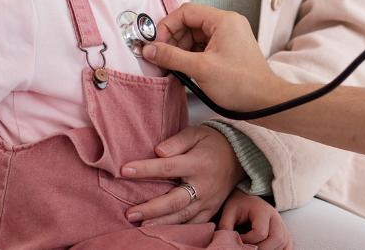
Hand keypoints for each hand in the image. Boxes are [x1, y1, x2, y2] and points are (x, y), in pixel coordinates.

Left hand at [121, 125, 243, 224]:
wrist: (240, 156)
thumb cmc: (212, 143)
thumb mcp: (196, 133)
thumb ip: (177, 141)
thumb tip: (158, 151)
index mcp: (197, 163)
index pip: (167, 167)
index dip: (145, 169)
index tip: (123, 170)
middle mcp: (203, 185)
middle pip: (174, 200)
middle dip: (151, 209)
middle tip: (130, 213)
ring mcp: (208, 200)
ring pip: (183, 216)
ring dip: (162, 223)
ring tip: (142, 227)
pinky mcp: (211, 210)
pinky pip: (194, 224)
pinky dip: (178, 229)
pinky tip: (162, 231)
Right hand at [145, 4, 293, 111]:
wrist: (265, 102)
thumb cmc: (240, 84)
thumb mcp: (200, 69)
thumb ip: (171, 56)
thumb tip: (149, 49)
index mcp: (224, 20)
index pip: (186, 12)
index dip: (167, 26)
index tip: (156, 43)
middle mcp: (227, 24)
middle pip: (190, 23)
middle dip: (173, 39)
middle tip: (160, 57)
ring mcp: (229, 37)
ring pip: (195, 36)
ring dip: (180, 49)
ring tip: (171, 66)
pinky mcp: (228, 50)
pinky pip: (203, 46)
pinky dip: (190, 55)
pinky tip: (182, 69)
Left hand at [219, 190, 292, 249]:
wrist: (248, 198)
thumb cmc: (238, 205)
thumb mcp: (229, 212)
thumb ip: (225, 226)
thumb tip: (223, 243)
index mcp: (263, 210)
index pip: (260, 232)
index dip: (247, 240)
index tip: (236, 239)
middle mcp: (276, 218)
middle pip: (277, 239)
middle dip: (262, 249)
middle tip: (248, 249)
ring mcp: (283, 226)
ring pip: (283, 244)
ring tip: (254, 249)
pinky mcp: (286, 234)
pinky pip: (288, 246)